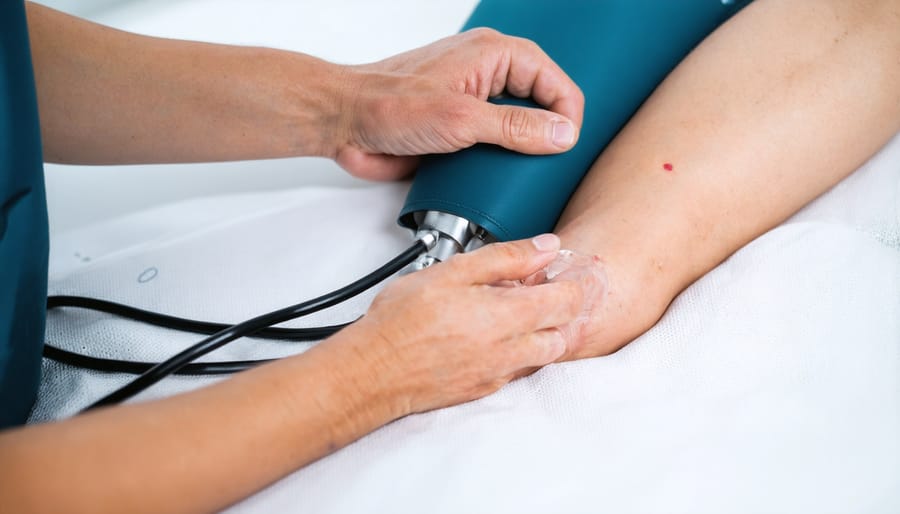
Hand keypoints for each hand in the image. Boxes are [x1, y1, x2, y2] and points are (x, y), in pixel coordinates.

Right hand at [329, 234, 589, 416]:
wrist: (374, 371)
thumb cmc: (403, 321)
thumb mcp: (453, 272)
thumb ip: (506, 258)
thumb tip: (546, 247)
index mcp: (509, 316)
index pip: (568, 301)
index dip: (569, 282)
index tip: (555, 271)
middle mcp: (511, 351)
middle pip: (563, 332)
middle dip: (559, 310)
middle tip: (535, 290)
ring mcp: (498, 374)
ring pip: (542, 355)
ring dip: (539, 333)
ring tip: (511, 314)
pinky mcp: (482, 389)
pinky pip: (516, 371)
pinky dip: (515, 353)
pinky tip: (490, 337)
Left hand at [333, 28, 584, 179]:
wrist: (344, 123)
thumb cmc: (388, 104)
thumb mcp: (460, 119)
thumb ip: (515, 128)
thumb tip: (560, 134)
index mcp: (494, 55)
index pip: (555, 81)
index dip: (567, 115)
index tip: (565, 148)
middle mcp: (487, 76)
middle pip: (541, 104)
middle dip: (548, 135)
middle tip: (549, 164)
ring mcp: (473, 103)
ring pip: (519, 128)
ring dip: (522, 153)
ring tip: (524, 174)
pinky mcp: (459, 129)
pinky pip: (494, 145)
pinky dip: (500, 163)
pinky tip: (499, 180)